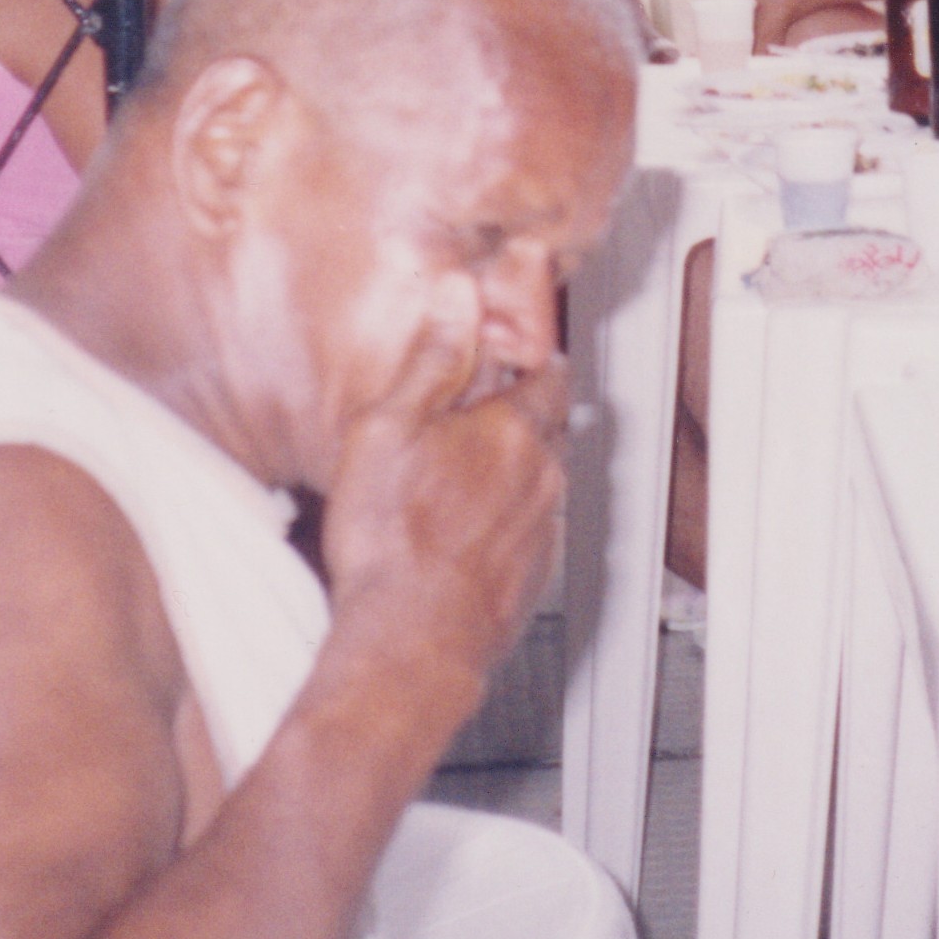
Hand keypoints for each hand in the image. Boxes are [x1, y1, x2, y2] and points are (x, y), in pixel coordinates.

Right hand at [319, 280, 570, 691]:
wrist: (412, 642)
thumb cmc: (393, 539)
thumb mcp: (389, 427)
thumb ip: (431, 358)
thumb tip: (458, 296)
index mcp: (514, 428)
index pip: (548, 373)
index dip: (529, 358)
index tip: (508, 353)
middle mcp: (544, 474)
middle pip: (549, 425)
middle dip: (521, 412)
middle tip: (478, 410)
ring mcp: (545, 528)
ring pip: (543, 479)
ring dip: (516, 468)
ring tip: (464, 474)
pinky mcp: (535, 575)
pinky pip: (532, 529)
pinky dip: (508, 519)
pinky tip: (466, 531)